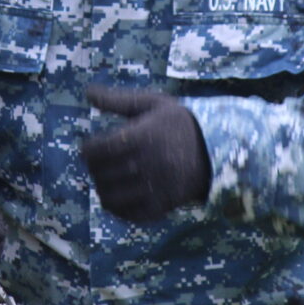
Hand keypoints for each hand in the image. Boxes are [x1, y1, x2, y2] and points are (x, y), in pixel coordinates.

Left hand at [82, 86, 210, 221]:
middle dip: (93, 167)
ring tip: (106, 177)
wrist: (217, 150)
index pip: (98, 150)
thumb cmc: (180, 123)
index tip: (87, 147)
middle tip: (97, 162)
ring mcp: (155, 188)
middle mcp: (147, 164)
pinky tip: (118, 193)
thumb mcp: (153, 104)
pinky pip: (127, 214)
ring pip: (110, 196)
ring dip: (102, 187)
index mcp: (143, 137)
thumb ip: (118, 100)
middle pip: (101, 173)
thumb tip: (88, 90)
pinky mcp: (161, 206)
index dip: (86, 150)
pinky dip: (117, 207)